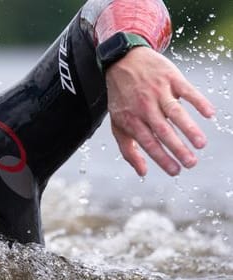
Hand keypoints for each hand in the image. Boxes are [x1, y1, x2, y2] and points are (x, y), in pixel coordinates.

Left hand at [105, 46, 214, 175]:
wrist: (122, 60)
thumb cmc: (121, 97)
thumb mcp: (118, 123)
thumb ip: (128, 149)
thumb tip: (142, 172)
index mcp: (131, 119)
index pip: (148, 143)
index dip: (161, 157)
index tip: (175, 171)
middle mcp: (144, 106)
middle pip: (163, 130)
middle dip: (177, 148)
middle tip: (191, 163)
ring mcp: (158, 91)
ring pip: (175, 112)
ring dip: (189, 128)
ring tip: (201, 144)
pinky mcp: (170, 77)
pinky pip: (187, 90)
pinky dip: (199, 101)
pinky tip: (210, 114)